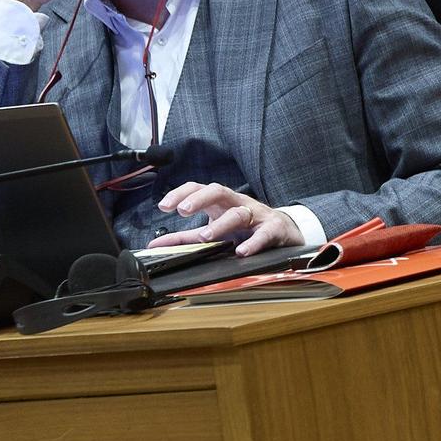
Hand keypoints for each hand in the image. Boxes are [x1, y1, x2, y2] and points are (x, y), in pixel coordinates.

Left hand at [152, 182, 301, 255]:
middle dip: (199, 198)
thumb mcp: (215, 231)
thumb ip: (186, 238)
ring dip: (221, 223)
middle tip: (183, 210)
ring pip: (238, 213)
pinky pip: (264, 233)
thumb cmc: (247, 229)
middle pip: (218, 191)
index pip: (199, 188)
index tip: (164, 206)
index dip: (180, 194)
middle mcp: (238, 204)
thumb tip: (155, 245)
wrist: (285, 232)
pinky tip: (241, 251)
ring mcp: (257, 215)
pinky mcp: (274, 228)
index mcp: (221, 202)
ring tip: (206, 236)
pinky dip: (253, 242)